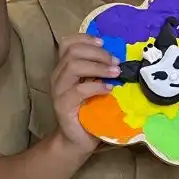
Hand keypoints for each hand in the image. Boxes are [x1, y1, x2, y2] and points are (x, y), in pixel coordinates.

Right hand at [50, 33, 119, 152]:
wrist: (78, 140)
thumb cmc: (90, 111)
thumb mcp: (95, 86)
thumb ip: (99, 72)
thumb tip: (120, 57)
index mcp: (64, 68)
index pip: (68, 43)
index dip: (85, 38)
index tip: (104, 42)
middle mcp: (58, 76)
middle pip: (72, 52)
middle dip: (97, 53)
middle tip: (116, 61)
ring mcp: (58, 90)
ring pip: (73, 66)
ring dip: (98, 67)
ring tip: (115, 73)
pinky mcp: (62, 105)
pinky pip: (78, 90)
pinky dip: (96, 86)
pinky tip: (108, 89)